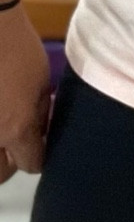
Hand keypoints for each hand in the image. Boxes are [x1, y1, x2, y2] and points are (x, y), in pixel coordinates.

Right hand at [0, 6, 50, 181]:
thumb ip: (40, 112)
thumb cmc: (18, 47)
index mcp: (17, 128)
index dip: (38, 157)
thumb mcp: (41, 81)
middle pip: (0, 174)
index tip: (39, 147)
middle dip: (10, 164)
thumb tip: (39, 128)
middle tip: (14, 145)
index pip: (32, 164)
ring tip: (2, 130)